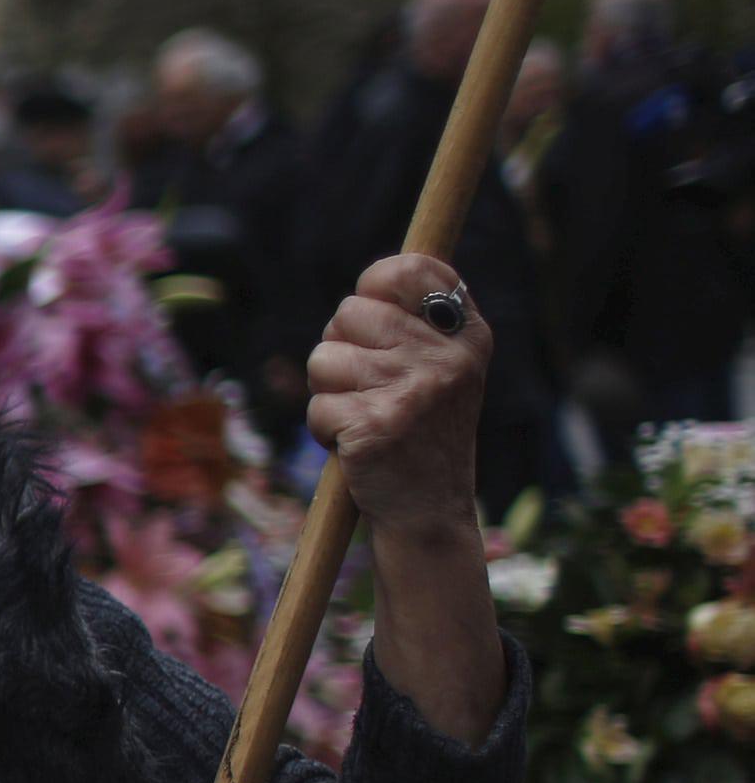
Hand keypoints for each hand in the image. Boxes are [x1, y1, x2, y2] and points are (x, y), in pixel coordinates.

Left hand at [307, 253, 489, 538]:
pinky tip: (357, 447)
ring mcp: (414, 391)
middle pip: (348, 313)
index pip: (409, 270)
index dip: (375, 283)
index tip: (372, 313)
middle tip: (368, 388)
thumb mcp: (441, 372)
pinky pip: (316, 406)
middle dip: (340, 350)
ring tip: (364, 418)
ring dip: (328, 392)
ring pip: (323, 359)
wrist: (428, 513)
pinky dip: (324, 430)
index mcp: (466, 337)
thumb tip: (375, 279)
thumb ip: (414, 324)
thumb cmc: (420, 434)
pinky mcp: (377, 426)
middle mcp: (446, 358)